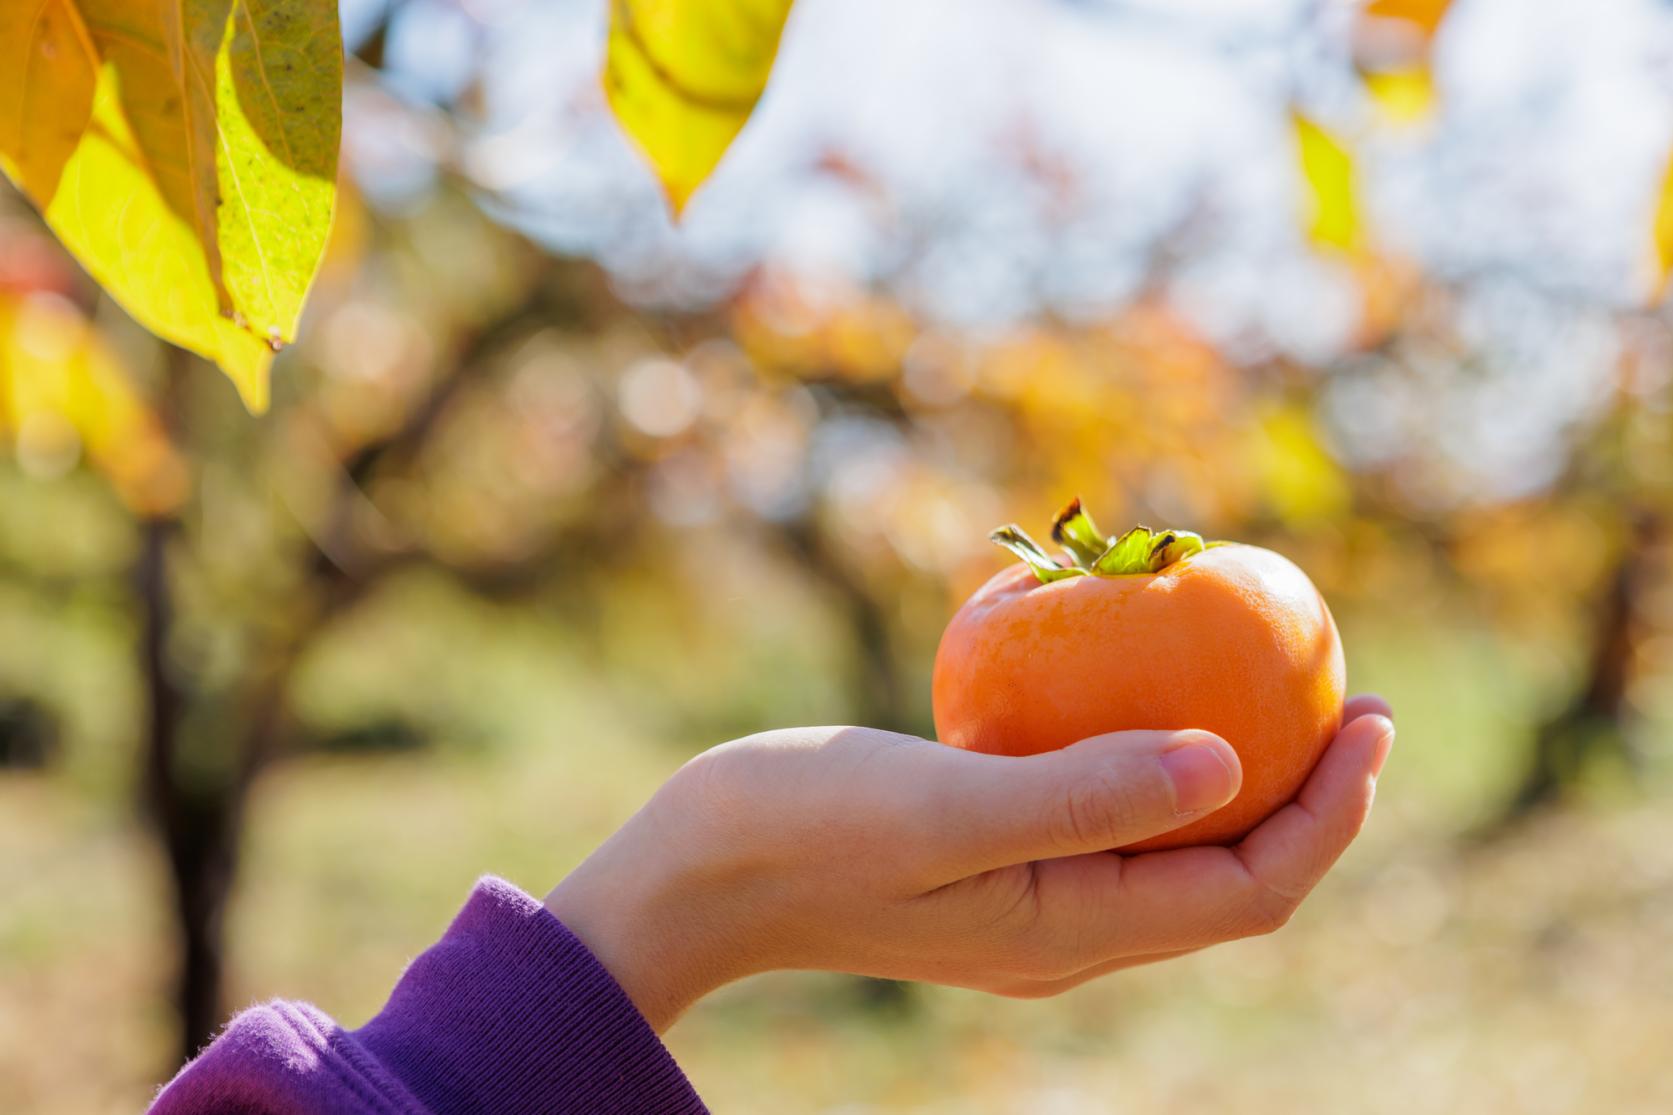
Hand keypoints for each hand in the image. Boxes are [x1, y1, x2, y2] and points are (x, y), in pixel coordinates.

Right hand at [545, 697, 1393, 1031]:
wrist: (696, 874)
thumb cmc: (808, 833)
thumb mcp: (947, 808)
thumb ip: (1086, 793)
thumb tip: (1229, 762)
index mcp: (1075, 933)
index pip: (1250, 892)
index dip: (1330, 815)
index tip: (1370, 718)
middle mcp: (1070, 929)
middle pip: (1231, 873)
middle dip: (1308, 793)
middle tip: (1350, 694)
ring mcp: (1030, 895)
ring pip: (1172, 841)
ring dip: (1237, 768)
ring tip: (1271, 682)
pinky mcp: (992, 852)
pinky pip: (1101, 804)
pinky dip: (1144, 748)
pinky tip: (1136, 675)